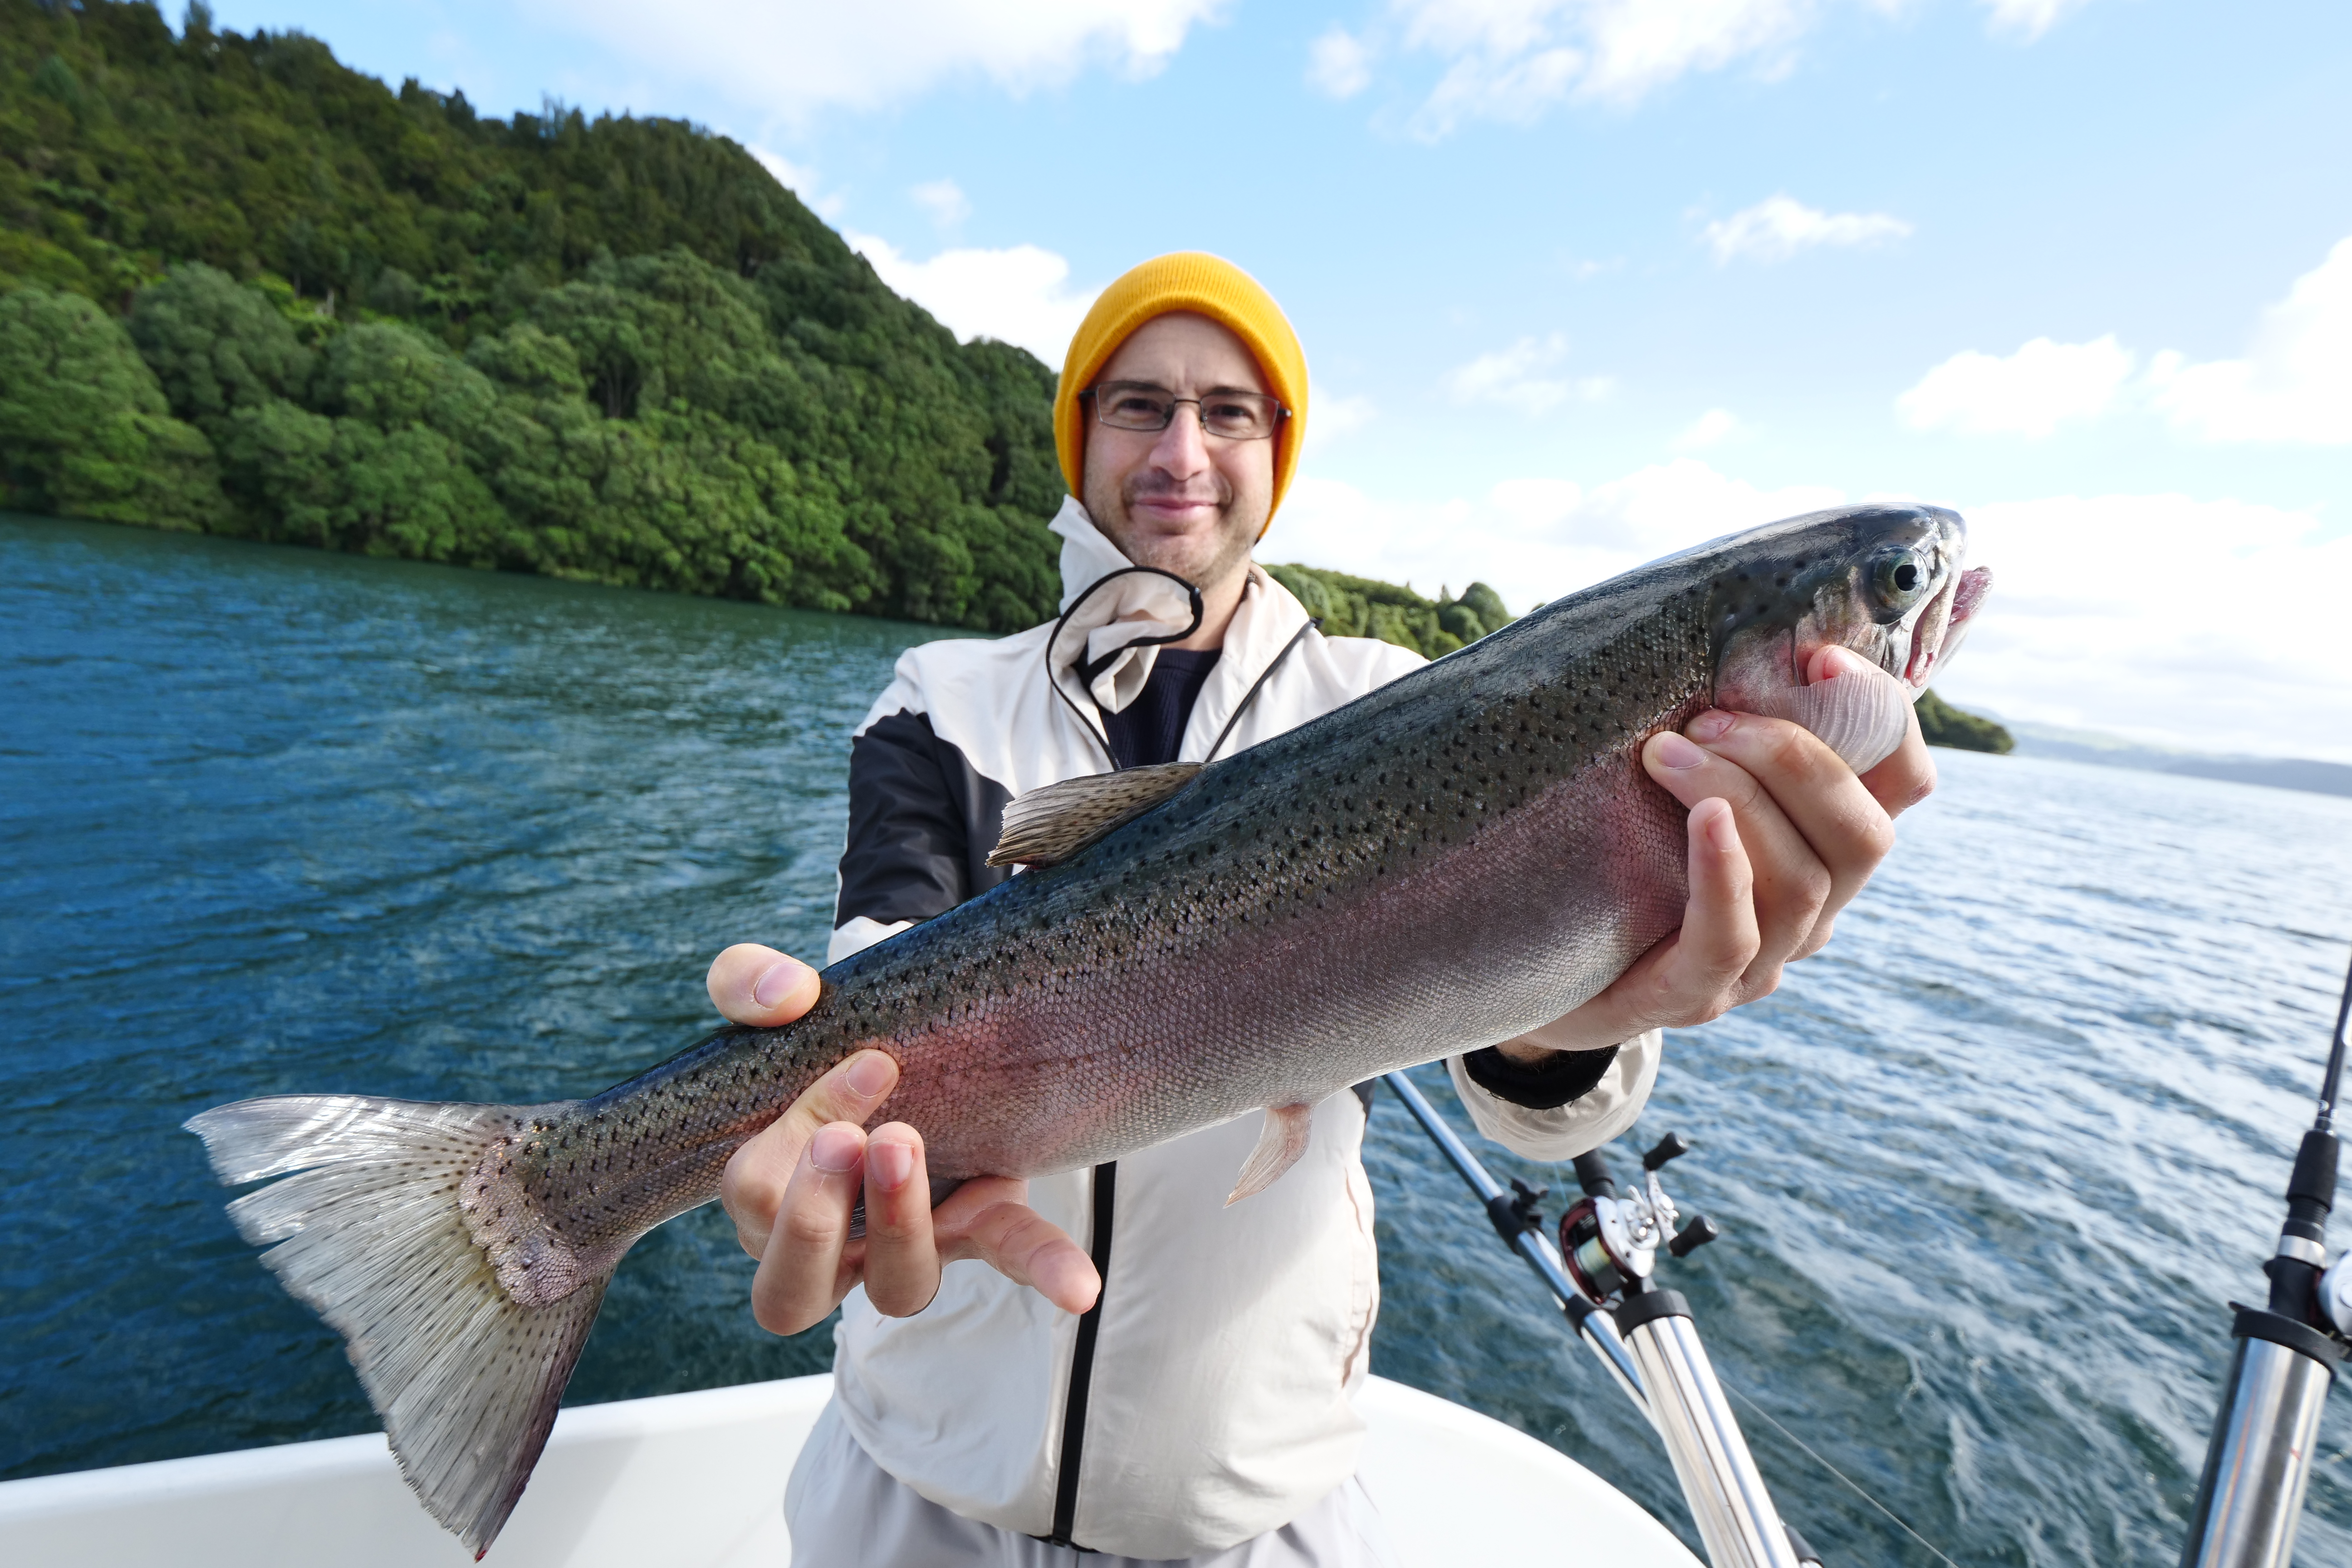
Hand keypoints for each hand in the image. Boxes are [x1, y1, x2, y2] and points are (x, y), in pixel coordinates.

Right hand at [707, 944, 1101, 1335]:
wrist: (905, 1038)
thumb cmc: (820, 1038)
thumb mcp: (773, 998)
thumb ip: (747, 983)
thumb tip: (784, 996)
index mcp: (766, 1202)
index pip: (754, 1194)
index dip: (791, 1133)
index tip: (854, 1066)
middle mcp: (830, 1250)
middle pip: (791, 1289)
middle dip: (813, 1218)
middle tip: (846, 1140)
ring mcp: (908, 1245)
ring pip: (896, 1285)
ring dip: (900, 1224)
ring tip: (905, 1146)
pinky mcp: (980, 1223)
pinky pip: (1008, 1256)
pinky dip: (1043, 1267)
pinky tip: (1079, 1289)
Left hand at [1498, 647, 1933, 1057]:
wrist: (1530, 968)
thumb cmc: (1606, 853)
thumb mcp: (1666, 780)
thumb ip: (1708, 723)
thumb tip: (1699, 617)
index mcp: (1820, 849)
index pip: (1901, 783)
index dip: (1883, 715)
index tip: (1821, 657)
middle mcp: (1810, 911)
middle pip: (1864, 834)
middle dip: (1796, 758)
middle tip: (1706, 717)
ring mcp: (1758, 961)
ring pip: (1801, 881)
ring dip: (1742, 794)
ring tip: (1664, 751)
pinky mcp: (1692, 995)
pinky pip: (1731, 937)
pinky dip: (1724, 871)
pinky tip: (1704, 820)